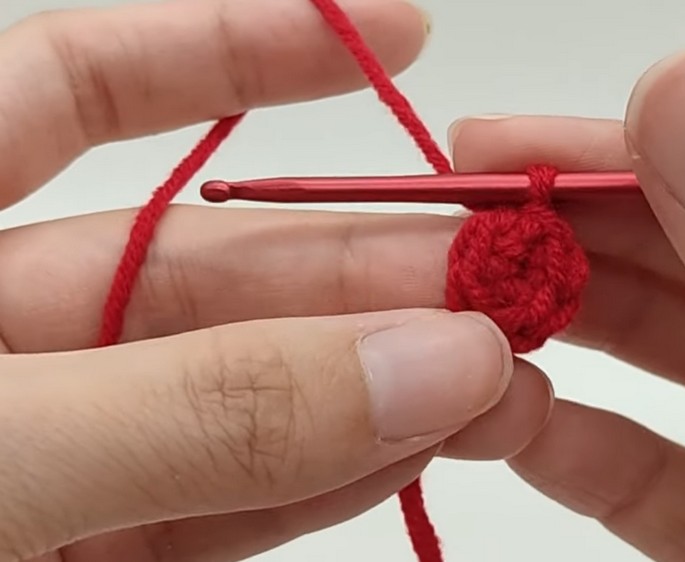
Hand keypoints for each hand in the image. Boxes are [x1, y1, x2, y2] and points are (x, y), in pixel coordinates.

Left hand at [0, 2, 552, 559]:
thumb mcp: (1, 460)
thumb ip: (199, 408)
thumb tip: (424, 361)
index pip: (77, 88)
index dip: (232, 46)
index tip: (393, 36)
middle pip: (201, 270)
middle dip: (361, 269)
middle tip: (499, 286)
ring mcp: (45, 453)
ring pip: (232, 391)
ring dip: (372, 384)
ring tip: (494, 379)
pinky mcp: (81, 552)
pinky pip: (213, 494)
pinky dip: (316, 476)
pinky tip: (408, 448)